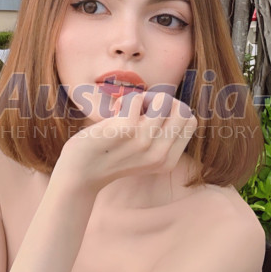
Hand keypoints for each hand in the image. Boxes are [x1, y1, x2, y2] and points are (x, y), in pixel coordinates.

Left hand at [55, 90, 197, 194]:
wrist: (80, 173)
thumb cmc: (110, 156)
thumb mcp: (143, 154)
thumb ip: (160, 137)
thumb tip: (171, 102)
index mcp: (168, 161)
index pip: (190, 121)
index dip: (173, 111)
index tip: (153, 116)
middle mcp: (160, 154)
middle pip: (182, 109)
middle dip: (164, 101)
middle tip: (143, 109)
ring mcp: (144, 142)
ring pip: (164, 100)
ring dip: (145, 98)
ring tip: (128, 109)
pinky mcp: (126, 130)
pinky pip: (136, 98)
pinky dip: (125, 99)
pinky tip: (115, 111)